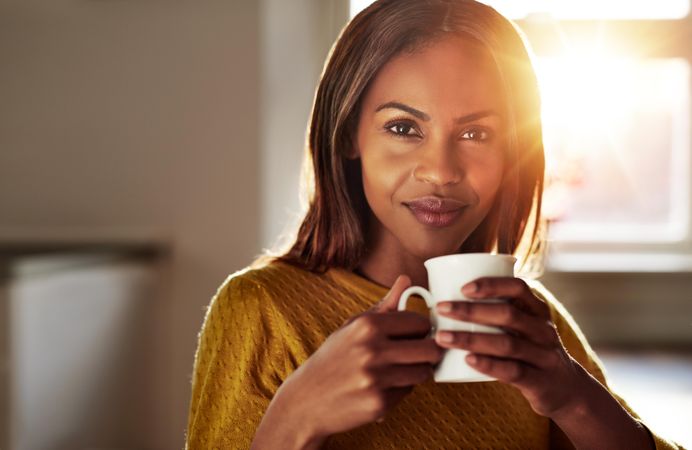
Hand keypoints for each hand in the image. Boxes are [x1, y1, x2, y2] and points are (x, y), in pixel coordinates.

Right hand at [255, 275, 442, 448]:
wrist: (307, 400)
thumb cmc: (334, 358)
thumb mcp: (354, 327)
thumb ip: (386, 305)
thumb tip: (407, 279)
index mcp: (367, 325)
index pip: (419, 322)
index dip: (422, 329)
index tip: (415, 335)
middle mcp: (372, 350)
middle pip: (430, 349)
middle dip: (429, 351)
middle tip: (419, 354)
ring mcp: (376, 378)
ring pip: (423, 372)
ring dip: (417, 371)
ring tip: (399, 370)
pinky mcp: (379, 403)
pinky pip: (408, 391)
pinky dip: (401, 389)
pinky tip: (383, 387)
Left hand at [433, 277, 584, 417]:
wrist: (568, 392)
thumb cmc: (531, 352)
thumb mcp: (523, 329)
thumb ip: (496, 314)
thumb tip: (446, 300)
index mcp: (538, 311)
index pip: (518, 288)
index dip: (491, 285)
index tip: (463, 287)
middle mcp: (543, 330)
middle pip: (508, 315)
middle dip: (470, 310)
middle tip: (441, 308)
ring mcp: (544, 356)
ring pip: (506, 344)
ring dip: (471, 339)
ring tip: (442, 337)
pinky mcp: (540, 382)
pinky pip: (513, 371)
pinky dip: (488, 365)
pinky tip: (467, 360)